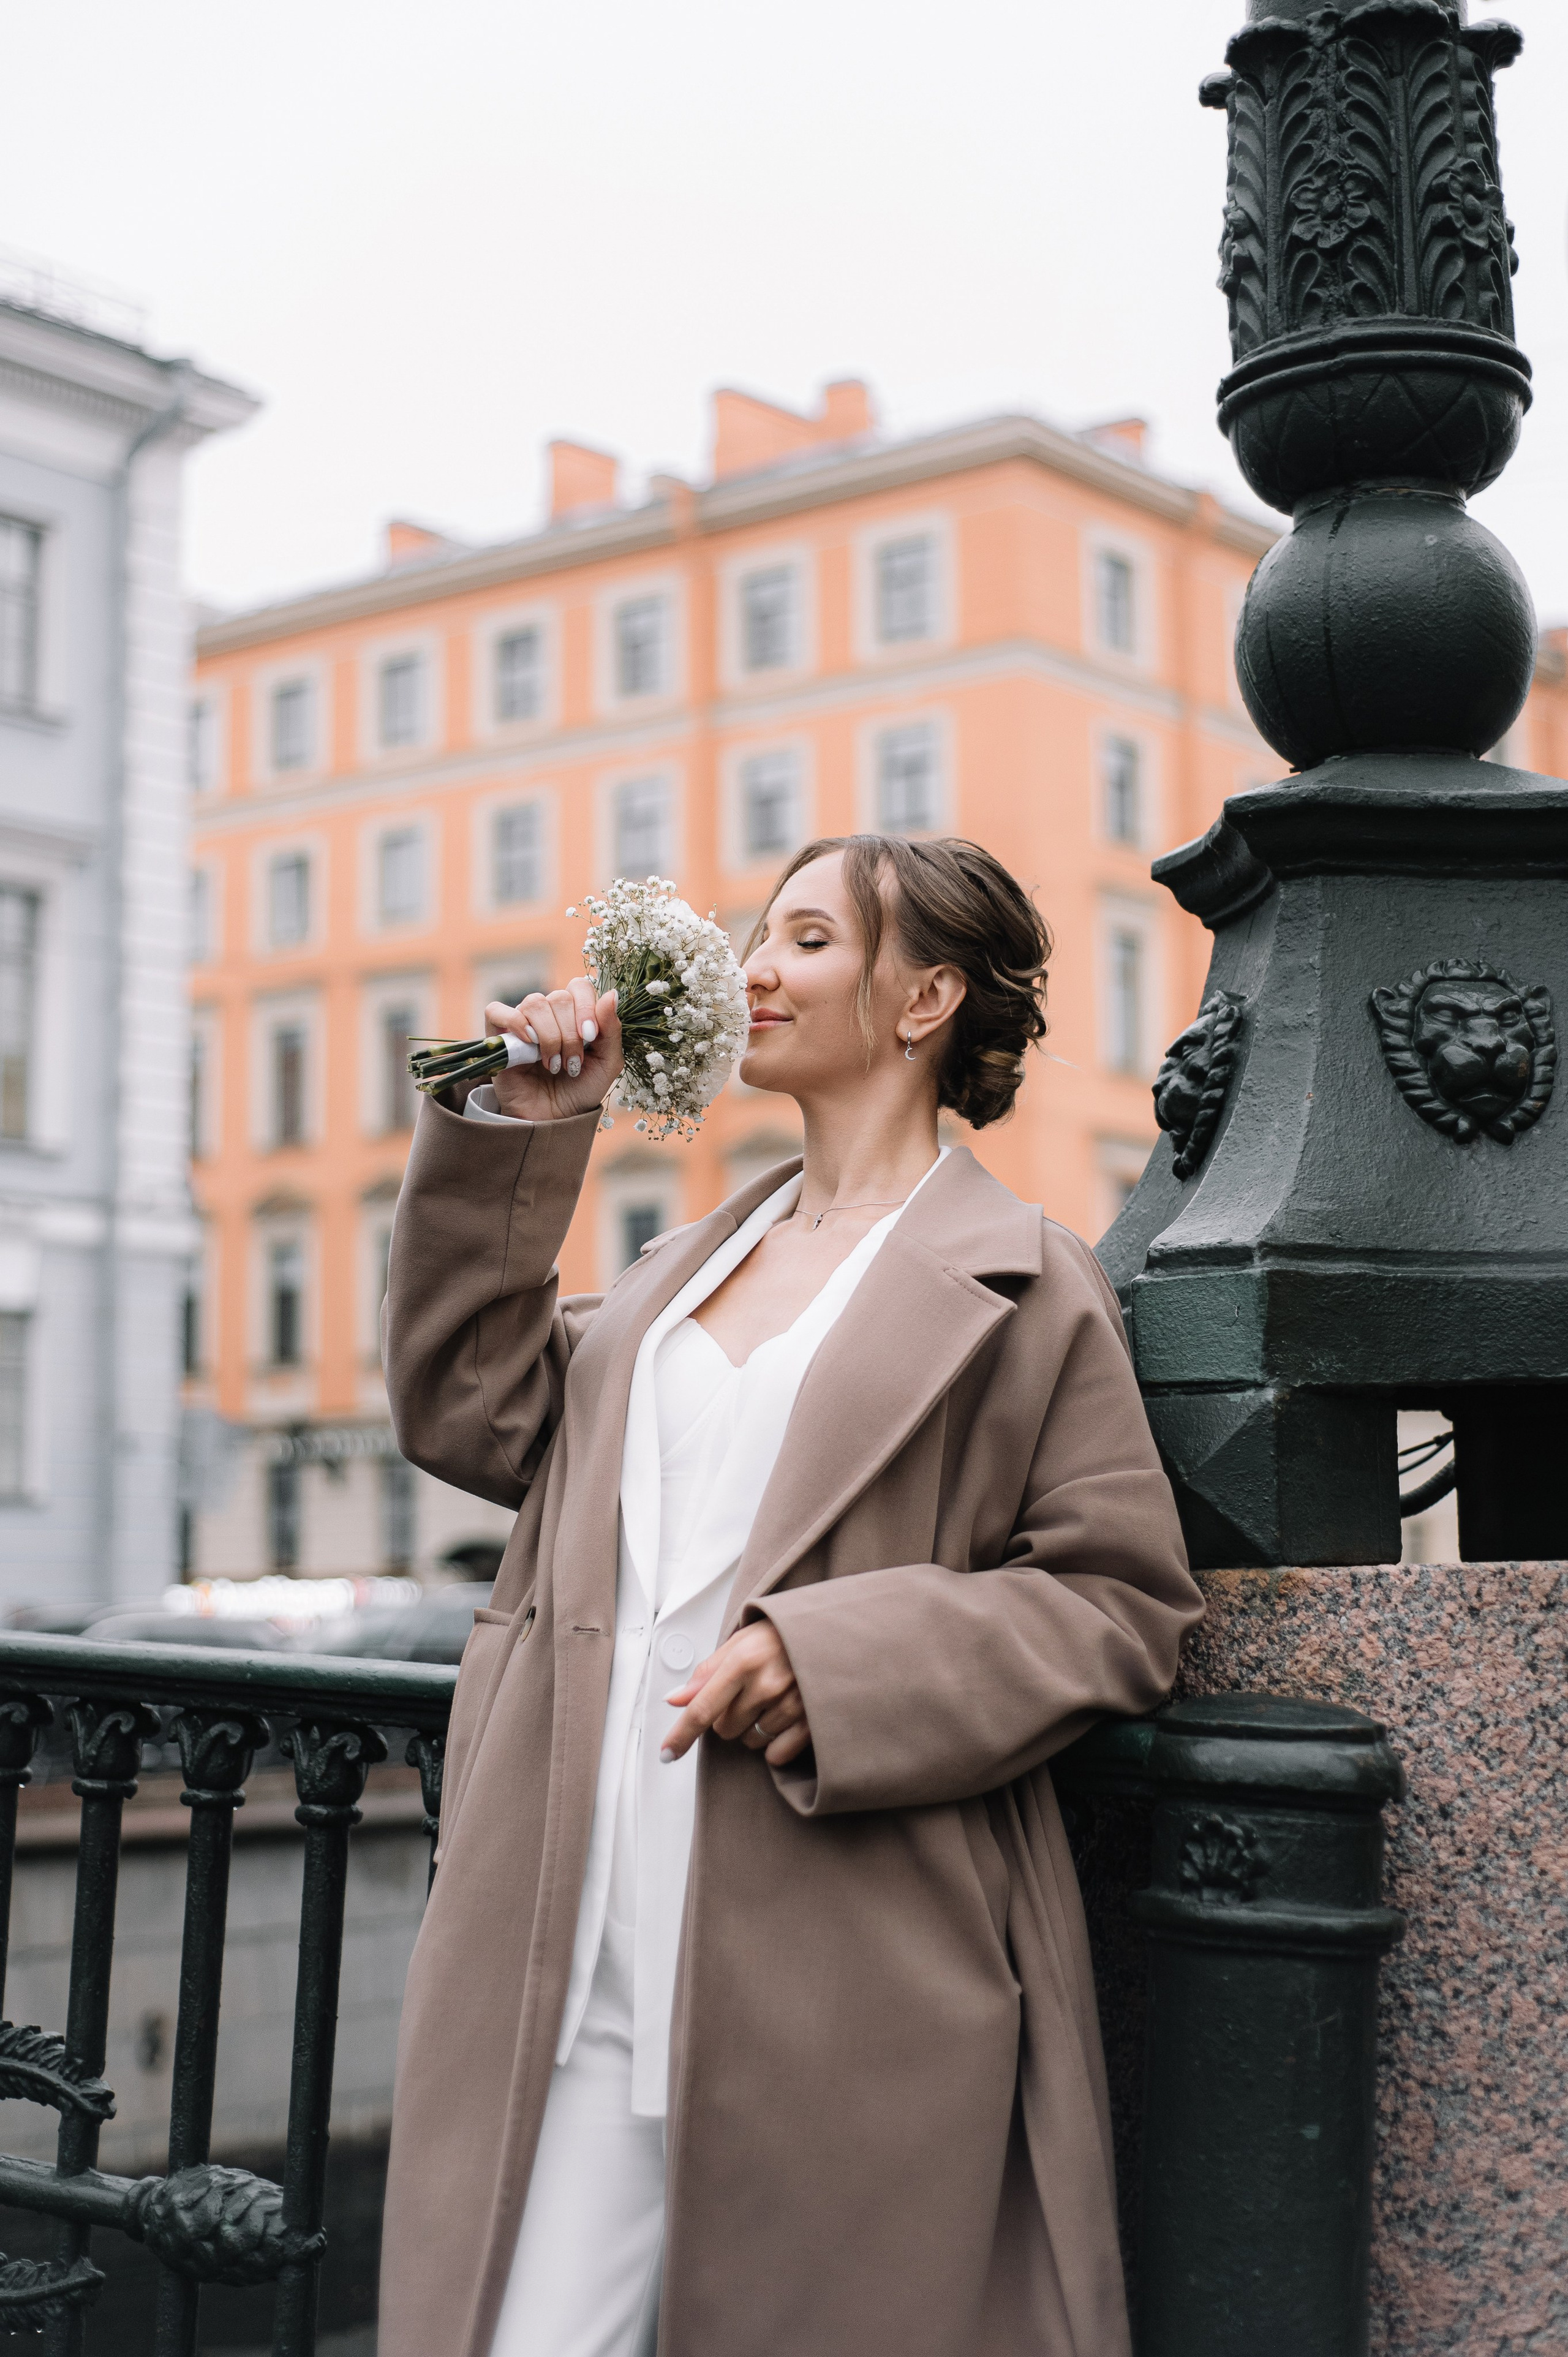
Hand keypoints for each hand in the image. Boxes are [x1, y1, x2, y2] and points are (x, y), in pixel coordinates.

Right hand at [487, 979, 622, 1120]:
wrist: (553, 1119)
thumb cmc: (580, 1091)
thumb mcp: (607, 1063)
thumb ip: (611, 1029)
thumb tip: (612, 994)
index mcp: (574, 1014)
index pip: (579, 988)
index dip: (586, 1008)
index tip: (590, 1037)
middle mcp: (548, 1013)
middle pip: (559, 997)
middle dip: (570, 1034)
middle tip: (572, 1063)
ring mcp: (522, 1023)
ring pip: (534, 1003)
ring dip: (549, 1036)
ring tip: (553, 1064)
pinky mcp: (498, 1036)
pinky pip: (497, 1010)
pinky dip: (515, 1022)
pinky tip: (529, 1043)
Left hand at [660, 1621, 810, 1768]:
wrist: (832, 1632)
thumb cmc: (782, 1635)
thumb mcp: (741, 1642)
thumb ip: (706, 1672)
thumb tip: (676, 1697)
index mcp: (743, 1661)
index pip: (702, 1708)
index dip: (681, 1735)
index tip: (667, 1753)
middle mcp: (766, 1685)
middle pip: (724, 1729)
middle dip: (729, 1716)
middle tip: (748, 1693)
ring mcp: (791, 1705)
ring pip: (750, 1741)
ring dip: (754, 1728)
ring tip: (771, 1700)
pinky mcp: (812, 1723)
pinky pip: (776, 1754)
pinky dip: (776, 1744)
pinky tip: (785, 1719)